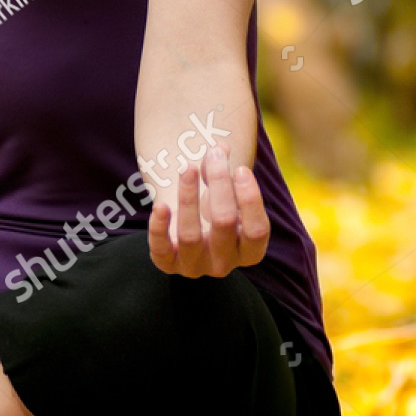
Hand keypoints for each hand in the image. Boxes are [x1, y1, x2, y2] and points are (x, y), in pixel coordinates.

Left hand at [146, 144, 268, 277]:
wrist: (185, 228)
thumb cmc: (213, 207)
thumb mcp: (223, 191)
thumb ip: (223, 170)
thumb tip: (219, 148)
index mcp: (249, 250)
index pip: (257, 230)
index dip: (250, 199)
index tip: (240, 169)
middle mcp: (225, 263)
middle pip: (224, 223)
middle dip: (219, 184)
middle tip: (213, 156)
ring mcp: (195, 267)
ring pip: (191, 235)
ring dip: (188, 197)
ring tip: (187, 168)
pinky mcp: (168, 264)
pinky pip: (160, 250)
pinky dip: (159, 227)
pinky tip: (160, 205)